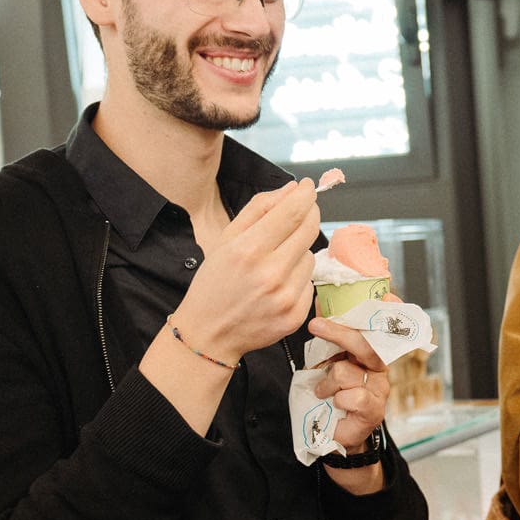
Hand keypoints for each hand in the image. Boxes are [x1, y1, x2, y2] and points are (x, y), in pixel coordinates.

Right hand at [173, 180, 319, 360]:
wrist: (209, 332)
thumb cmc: (215, 282)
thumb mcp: (226, 239)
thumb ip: (259, 209)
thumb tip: (293, 189)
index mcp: (248, 250)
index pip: (291, 212)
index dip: (305, 195)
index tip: (309, 186)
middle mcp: (270, 274)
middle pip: (309, 230)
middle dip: (310, 214)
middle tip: (303, 210)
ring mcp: (286, 297)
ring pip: (310, 256)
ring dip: (298, 252)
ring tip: (274, 262)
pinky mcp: (296, 315)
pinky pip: (309, 282)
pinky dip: (298, 278)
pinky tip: (276, 285)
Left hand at [308, 316, 389, 451]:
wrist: (335, 434)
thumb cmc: (331, 396)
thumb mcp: (327, 363)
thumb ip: (329, 341)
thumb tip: (319, 307)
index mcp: (370, 352)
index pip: (382, 327)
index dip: (386, 311)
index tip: (383, 296)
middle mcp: (379, 368)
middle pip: (366, 343)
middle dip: (338, 332)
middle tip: (315, 326)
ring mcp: (379, 389)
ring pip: (348, 372)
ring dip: (327, 382)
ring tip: (322, 391)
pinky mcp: (374, 410)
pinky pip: (352, 397)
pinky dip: (336, 400)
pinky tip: (335, 405)